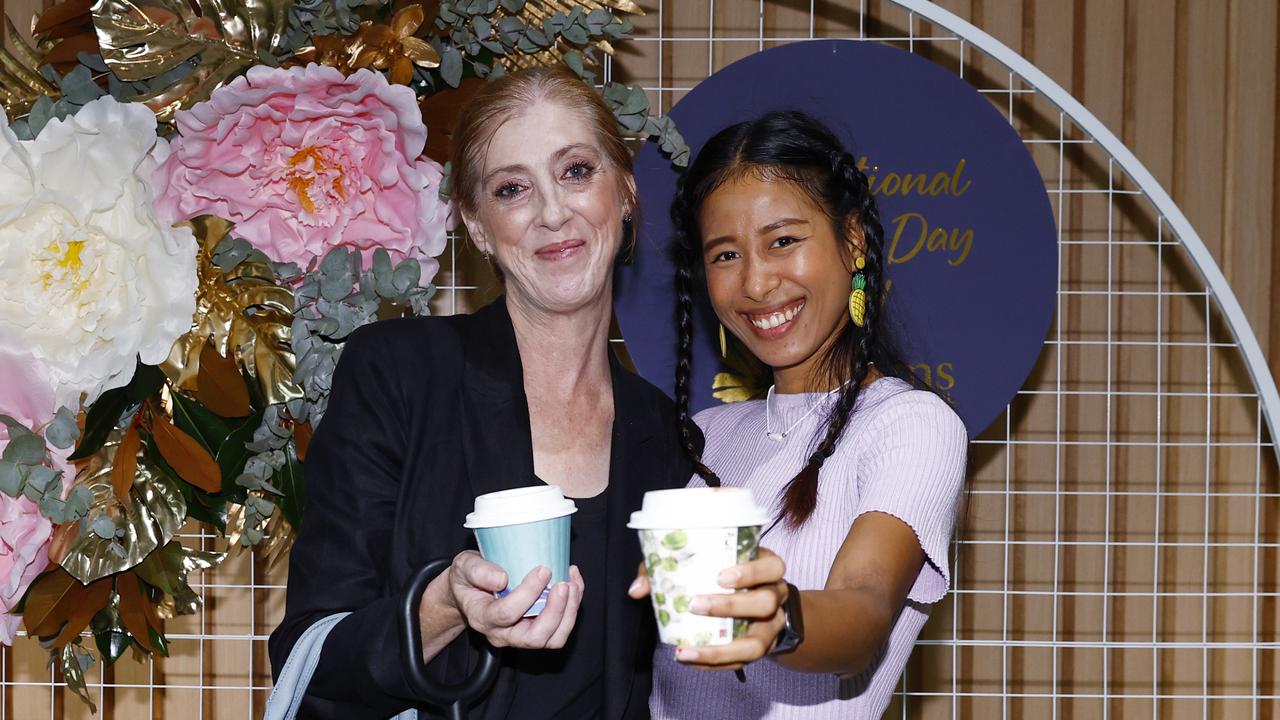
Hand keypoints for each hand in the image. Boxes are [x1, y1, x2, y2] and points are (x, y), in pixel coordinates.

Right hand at [439, 550, 583, 649]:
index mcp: (482, 618)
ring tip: (573, 584)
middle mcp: (502, 634)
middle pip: (534, 637)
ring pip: (552, 639)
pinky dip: (572, 608)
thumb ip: (478, 571)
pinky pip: (559, 629)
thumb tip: (501, 579)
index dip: (528, 593)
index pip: (507, 613)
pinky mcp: (536, 630)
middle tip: (564, 585)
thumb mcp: (464, 567)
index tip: (543, 570)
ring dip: (568, 613)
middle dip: (555, 611)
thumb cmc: (468, 578)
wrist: (470, 591)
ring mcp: (520, 636)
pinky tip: (574, 584)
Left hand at [673, 547, 787, 670]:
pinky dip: (713, 663)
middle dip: (730, 607)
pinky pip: (741, 663)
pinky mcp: (761, 650)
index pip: (773, 567)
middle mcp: (776, 597)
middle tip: (695, 605)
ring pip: (757, 643)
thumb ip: (670, 569)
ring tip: (687, 650)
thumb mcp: (706, 562)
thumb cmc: (724, 574)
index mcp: (767, 569)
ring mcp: (771, 627)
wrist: (755, 603)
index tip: (720, 577)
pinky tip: (689, 659)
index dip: (751, 572)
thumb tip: (638, 589)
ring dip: (721, 650)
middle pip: (766, 603)